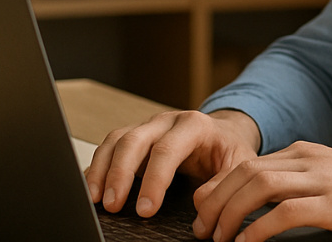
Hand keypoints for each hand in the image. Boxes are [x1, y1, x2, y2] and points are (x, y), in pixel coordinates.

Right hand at [85, 109, 261, 217]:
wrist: (224, 135)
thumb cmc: (229, 151)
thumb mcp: (239, 165)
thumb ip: (224, 183)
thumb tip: (202, 204)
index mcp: (194, 125)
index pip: (167, 150)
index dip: (154, 180)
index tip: (146, 209)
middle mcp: (166, 121)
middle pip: (134, 140)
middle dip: (120, 174)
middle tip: (112, 205)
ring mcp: (147, 127)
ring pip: (116, 140)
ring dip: (103, 169)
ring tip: (95, 199)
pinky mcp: (134, 137)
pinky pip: (109, 147)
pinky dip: (98, 166)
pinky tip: (93, 187)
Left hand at [191, 141, 331, 241]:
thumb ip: (298, 186)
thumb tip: (260, 208)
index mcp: (305, 152)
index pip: (247, 163)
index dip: (218, 188)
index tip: (202, 212)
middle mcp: (310, 159)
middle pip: (245, 172)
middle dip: (215, 202)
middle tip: (201, 230)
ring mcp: (323, 179)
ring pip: (258, 186)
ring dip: (229, 214)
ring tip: (217, 239)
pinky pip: (285, 213)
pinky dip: (257, 229)